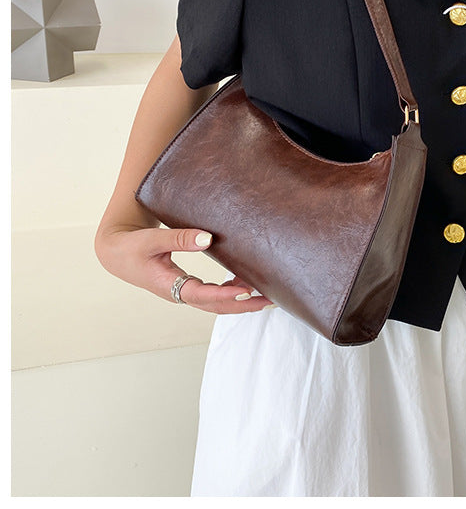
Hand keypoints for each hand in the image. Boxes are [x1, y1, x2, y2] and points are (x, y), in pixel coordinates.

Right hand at [95, 225, 274, 313]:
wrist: (116, 252)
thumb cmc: (132, 246)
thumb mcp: (152, 240)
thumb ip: (179, 238)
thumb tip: (209, 238)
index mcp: (169, 285)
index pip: (203, 295)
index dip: (226, 294)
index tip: (247, 290)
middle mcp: (179, 293)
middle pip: (216, 306)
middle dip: (243, 304)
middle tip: (270, 299)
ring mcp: (183, 292)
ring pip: (216, 303)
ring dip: (240, 300)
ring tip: (265, 294)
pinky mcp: (186, 286)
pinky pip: (213, 294)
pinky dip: (230, 291)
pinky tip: (245, 283)